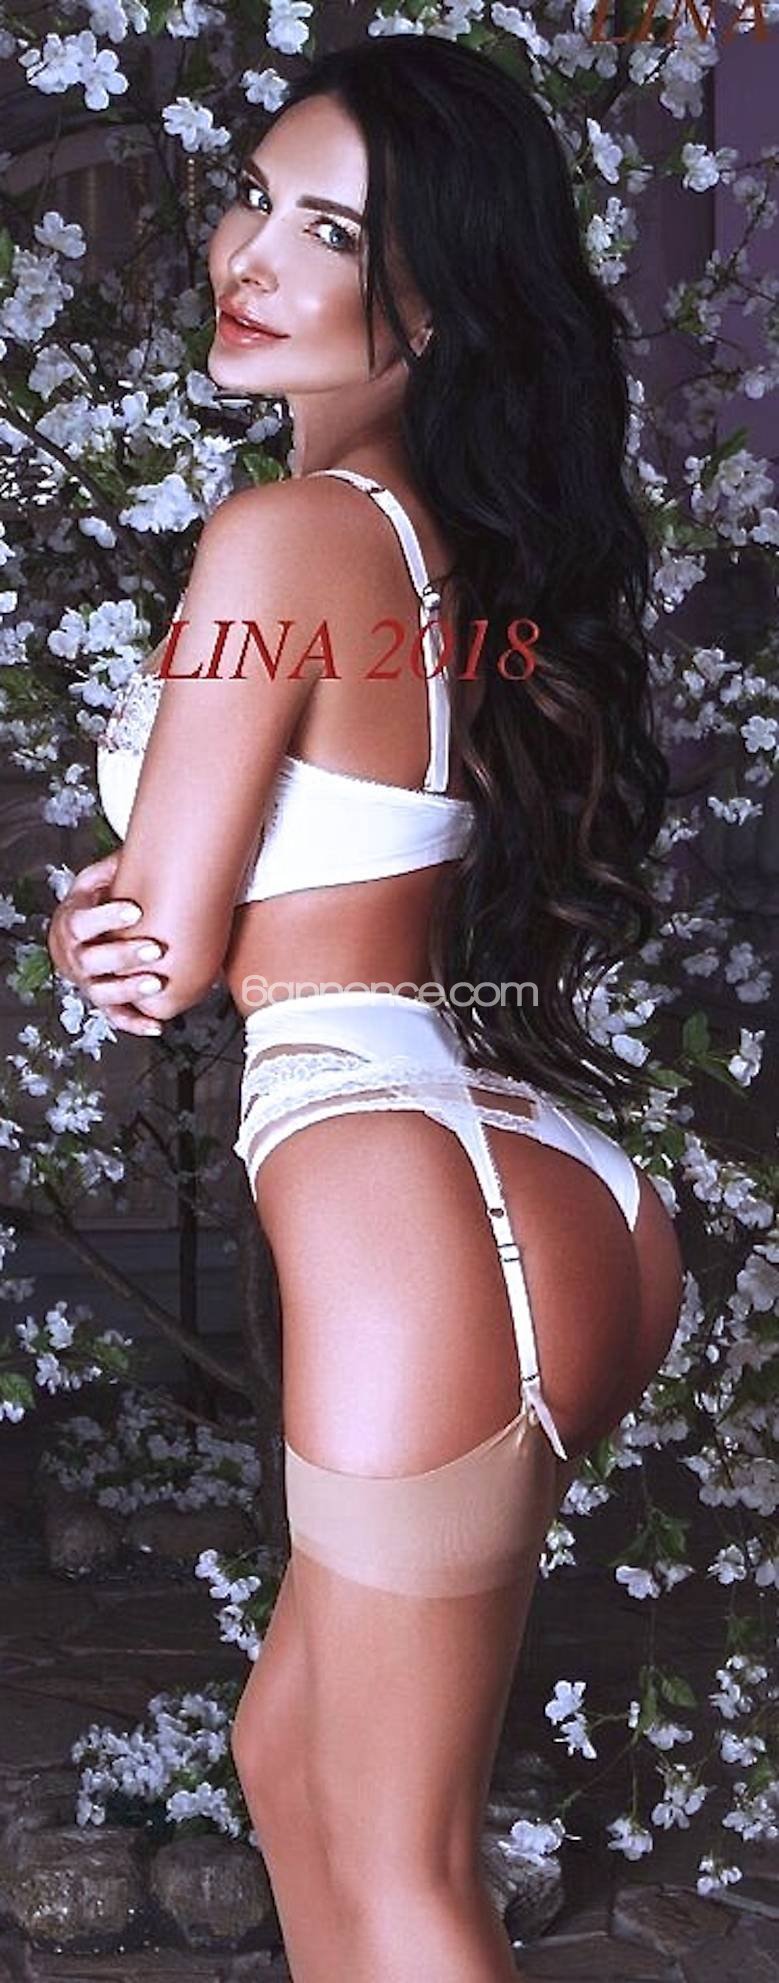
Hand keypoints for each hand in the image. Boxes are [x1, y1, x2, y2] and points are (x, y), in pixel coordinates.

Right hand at [46, 851, 168, 1036]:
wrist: (76, 936)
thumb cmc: (92, 904)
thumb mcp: (95, 881)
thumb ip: (112, 868)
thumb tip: (140, 847)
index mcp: (71, 924)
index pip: (82, 922)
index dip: (106, 917)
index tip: (135, 910)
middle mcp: (75, 958)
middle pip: (93, 960)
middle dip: (123, 956)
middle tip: (154, 949)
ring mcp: (88, 982)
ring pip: (104, 992)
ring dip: (129, 991)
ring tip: (156, 984)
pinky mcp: (103, 1002)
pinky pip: (116, 1017)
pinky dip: (135, 1024)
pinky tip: (157, 1025)